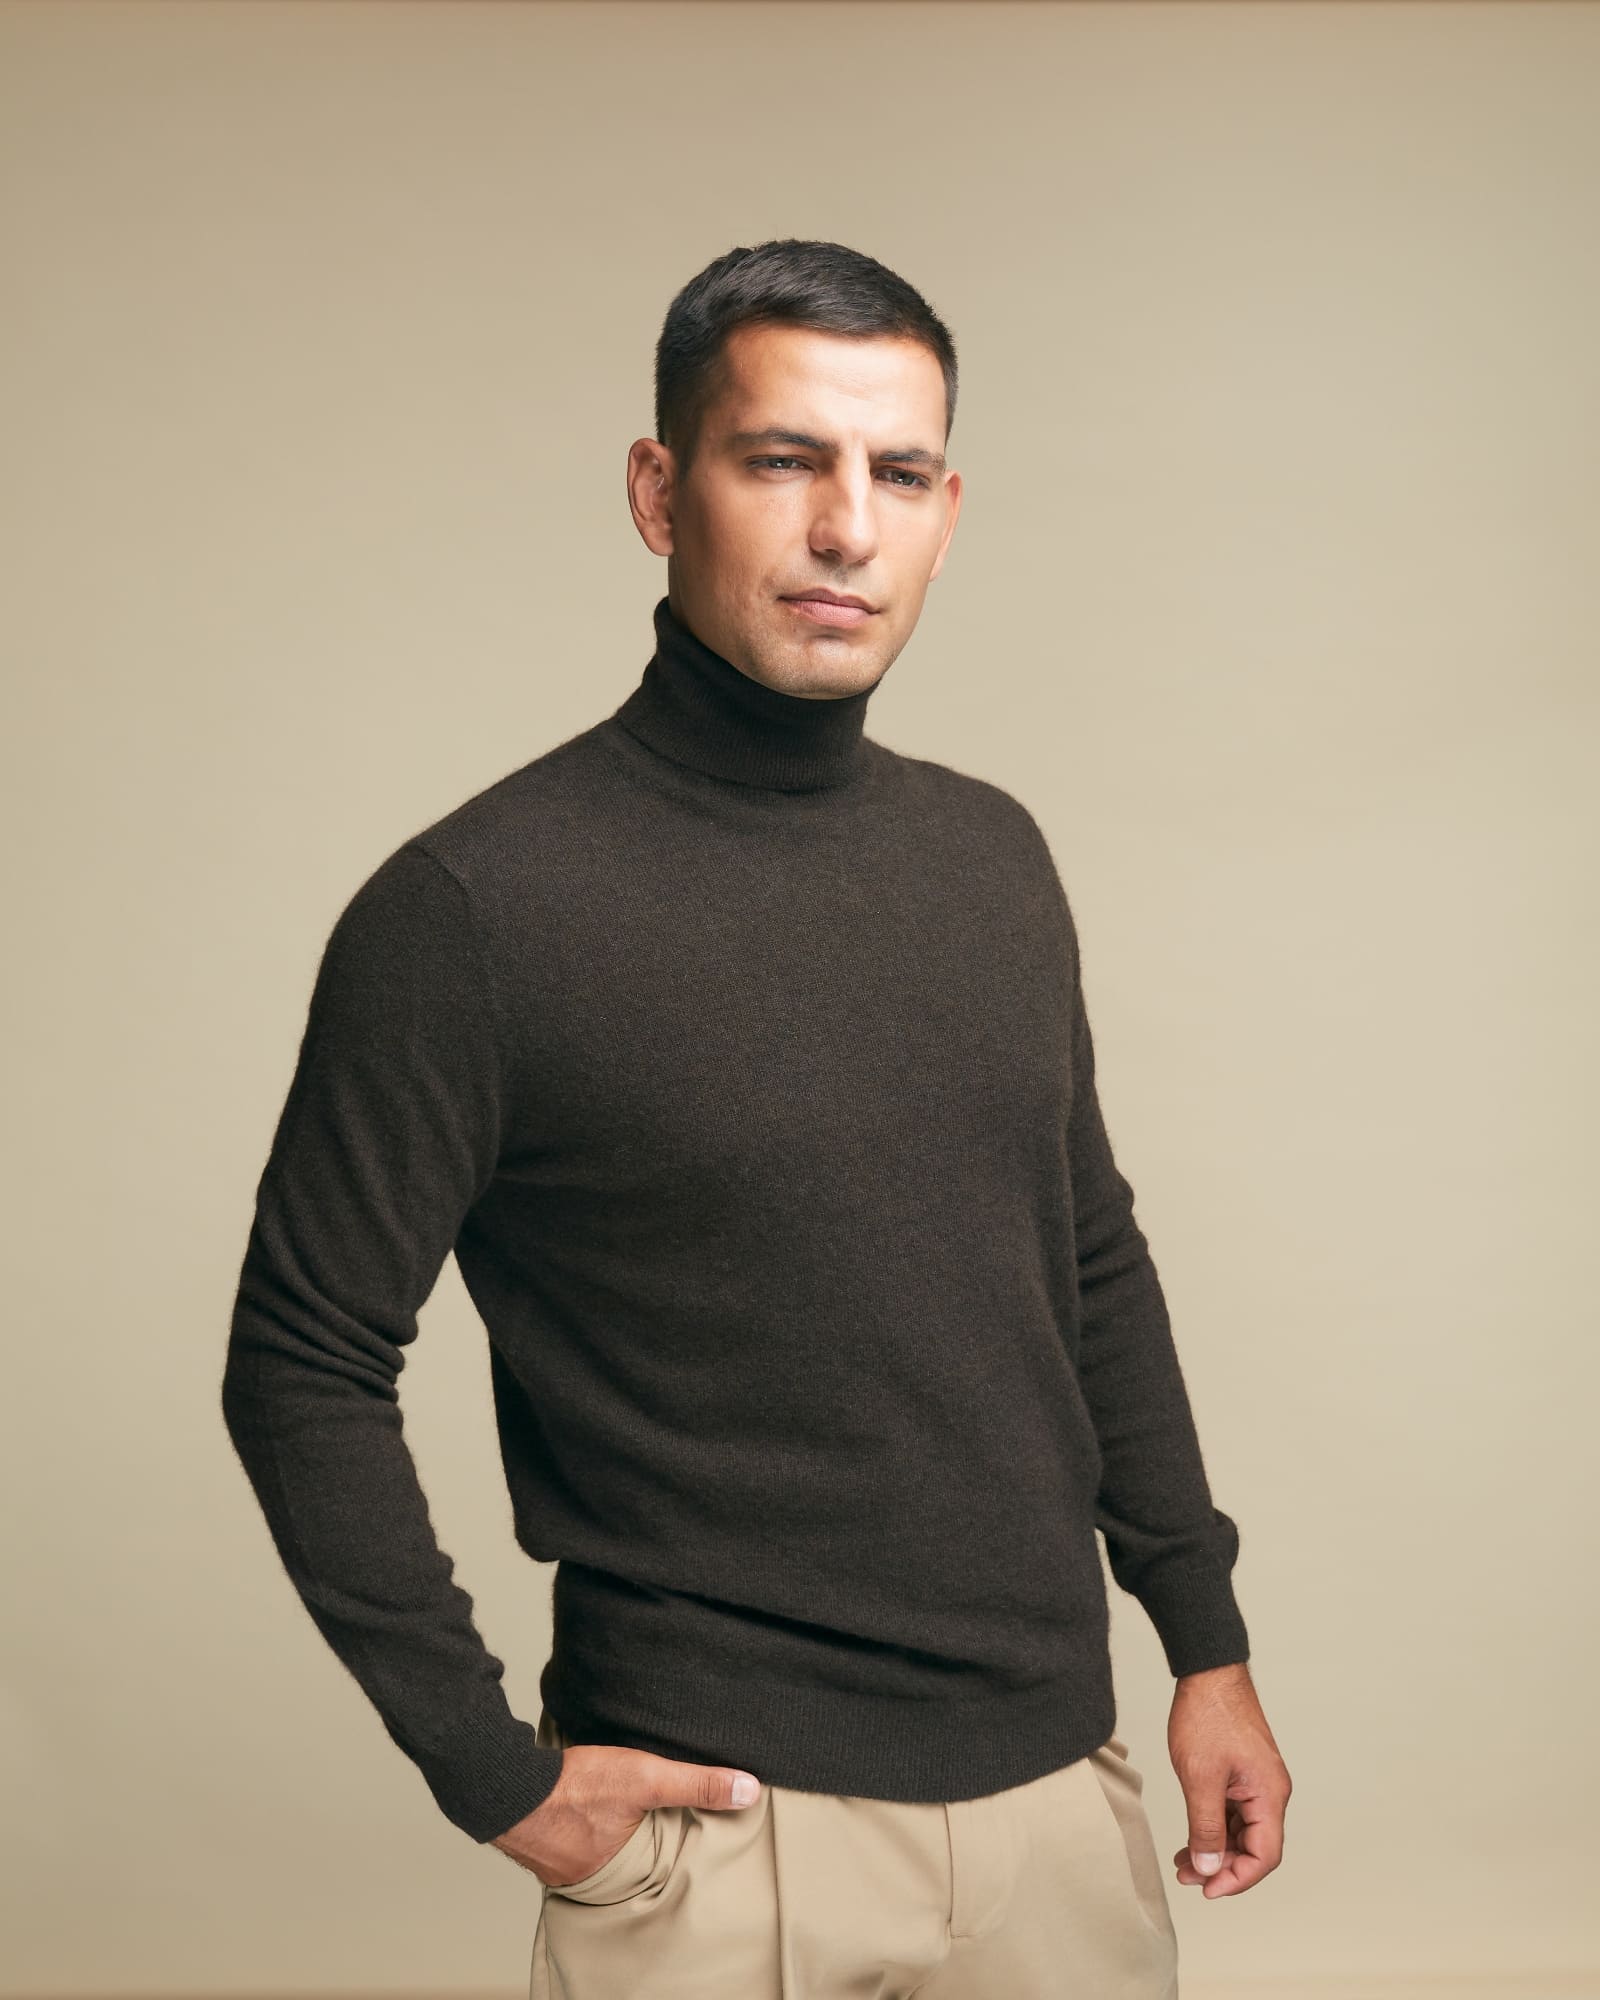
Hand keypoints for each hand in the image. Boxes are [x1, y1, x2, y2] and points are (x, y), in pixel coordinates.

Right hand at [491, 1743, 762, 1888]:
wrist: (505, 1784)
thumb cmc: (573, 1787)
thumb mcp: (647, 1777)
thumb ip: (697, 1783)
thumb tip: (749, 1790)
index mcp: (626, 1871)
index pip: (666, 1865)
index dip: (680, 1848)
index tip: (697, 1836)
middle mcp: (595, 1878)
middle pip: (635, 1862)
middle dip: (648, 1844)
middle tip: (662, 1824)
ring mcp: (567, 1866)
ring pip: (606, 1851)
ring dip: (616, 1835)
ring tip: (627, 1816)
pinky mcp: (547, 1846)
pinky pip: (579, 1840)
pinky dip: (589, 1827)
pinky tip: (591, 1808)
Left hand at [1166, 1662, 1289, 1899]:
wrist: (1207, 1671)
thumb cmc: (1208, 1714)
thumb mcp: (1200, 1777)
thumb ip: (1205, 1827)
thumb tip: (1209, 1868)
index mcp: (1269, 1795)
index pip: (1265, 1856)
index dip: (1238, 1879)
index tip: (1207, 1890)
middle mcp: (1269, 1791)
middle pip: (1254, 1846)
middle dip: (1222, 1866)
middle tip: (1186, 1877)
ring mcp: (1256, 1781)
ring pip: (1241, 1830)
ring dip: (1215, 1849)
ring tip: (1182, 1862)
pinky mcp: (1242, 1773)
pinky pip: (1232, 1812)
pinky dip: (1212, 1827)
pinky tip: (1189, 1837)